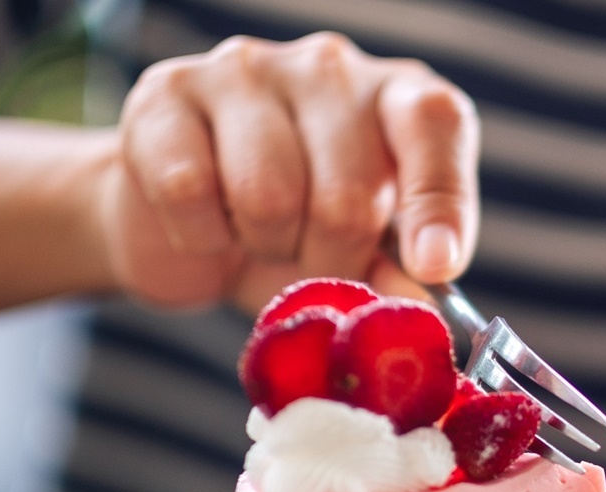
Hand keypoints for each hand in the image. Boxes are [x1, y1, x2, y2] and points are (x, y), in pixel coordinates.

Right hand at [95, 32, 478, 311]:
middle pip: (346, 195)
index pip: (434, 123)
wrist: (189, 229)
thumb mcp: (362, 260)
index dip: (438, 201)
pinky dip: (199, 236)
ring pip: (266, 196)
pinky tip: (206, 222)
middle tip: (312, 261)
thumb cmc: (297, 237)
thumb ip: (398, 275)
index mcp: (395, 96)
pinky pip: (188, 190)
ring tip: (260, 235)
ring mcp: (245, 69)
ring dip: (265, 247)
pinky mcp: (166, 92)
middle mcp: (329, 68)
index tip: (434, 265)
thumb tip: (419, 309)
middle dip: (330, 260)